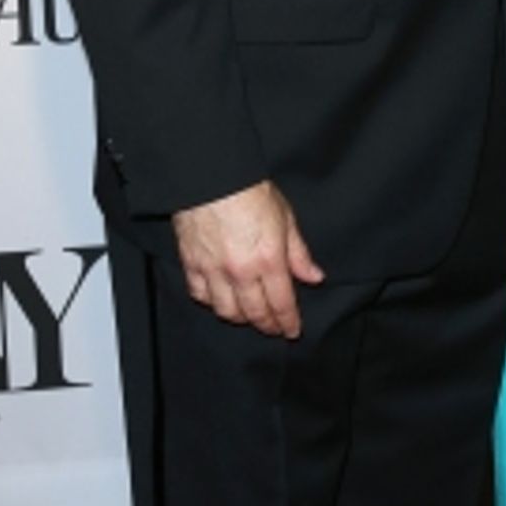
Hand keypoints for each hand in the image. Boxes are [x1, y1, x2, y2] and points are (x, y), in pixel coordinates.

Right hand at [172, 180, 324, 337]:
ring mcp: (214, 270)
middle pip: (255, 313)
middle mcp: (241, 271)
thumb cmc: (249, 190)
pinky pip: (200, 294)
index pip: (281, 304)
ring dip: (240, 318)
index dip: (288, 322)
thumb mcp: (286, 218)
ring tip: (248, 315)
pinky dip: (211, 302)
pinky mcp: (191, 263)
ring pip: (226, 311)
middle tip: (273, 328)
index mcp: (269, 260)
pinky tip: (219, 299)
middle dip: (267, 325)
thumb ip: (299, 253)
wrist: (211, 175)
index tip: (292, 331)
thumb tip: (314, 276)